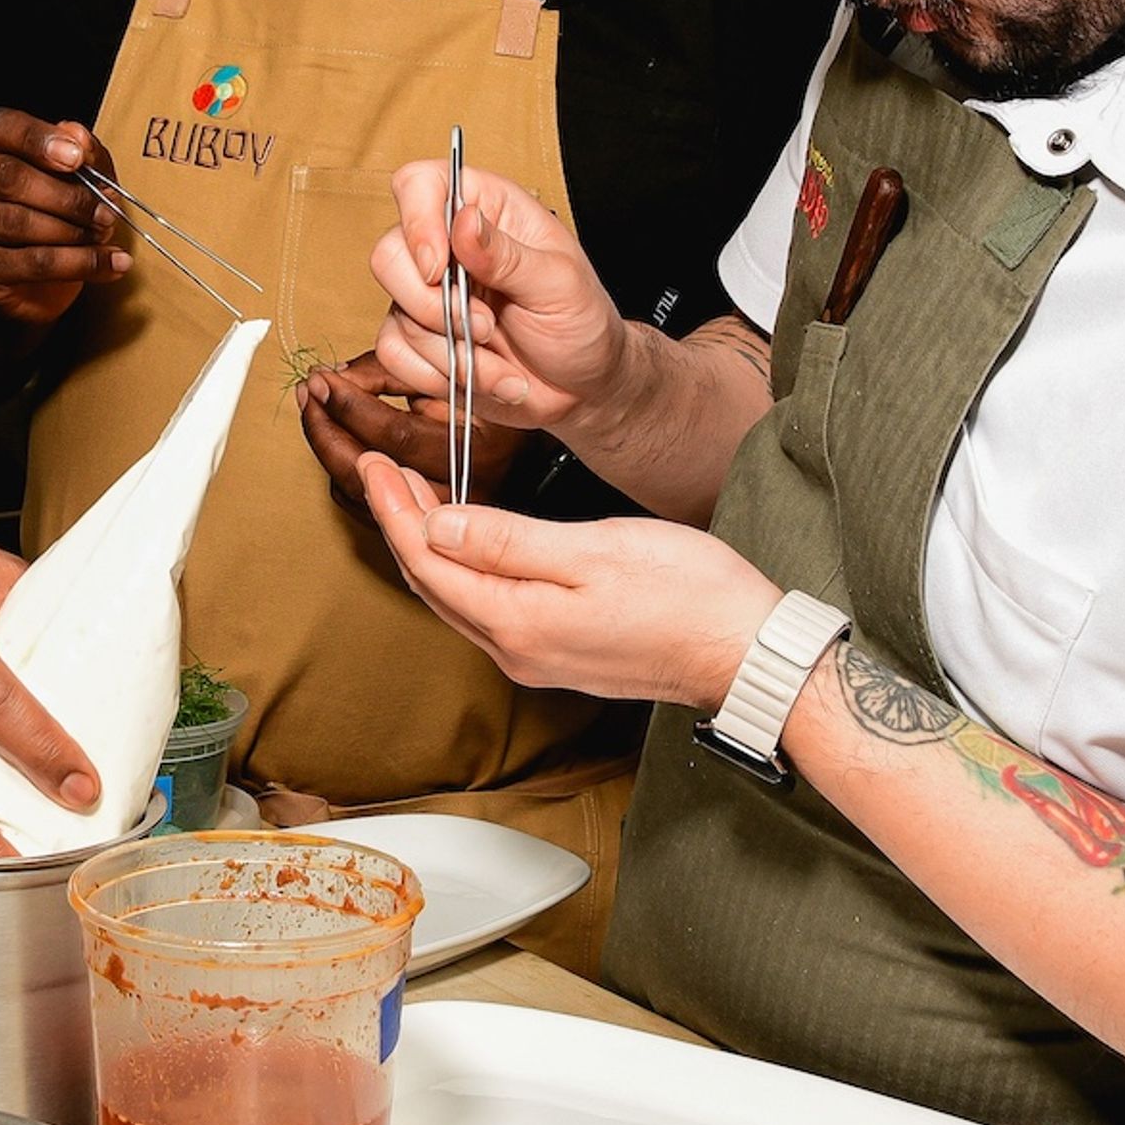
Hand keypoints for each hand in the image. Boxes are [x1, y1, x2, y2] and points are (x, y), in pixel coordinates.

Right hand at [0, 110, 130, 326]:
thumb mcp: (70, 164)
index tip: (77, 157)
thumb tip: (79, 136)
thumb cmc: (46, 196)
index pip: (0, 128)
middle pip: (7, 178)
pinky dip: (76, 264)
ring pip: (16, 223)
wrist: (25, 259)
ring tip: (104, 233)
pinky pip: (28, 264)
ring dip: (71, 232)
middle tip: (104, 209)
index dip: (38, 140)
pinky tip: (108, 263)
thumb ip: (80, 148)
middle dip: (65, 195)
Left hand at [295, 355, 528, 516]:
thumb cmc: (506, 408)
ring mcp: (442, 523)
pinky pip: (367, 510)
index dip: (348, 405)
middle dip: (324, 431)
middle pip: (366, 475)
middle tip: (308, 396)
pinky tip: (337, 443)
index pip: (394, 435)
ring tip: (315, 412)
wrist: (542, 458)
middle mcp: (461, 495)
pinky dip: (343, 475)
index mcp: (477, 452)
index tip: (322, 379)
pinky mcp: (425, 534)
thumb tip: (340, 378)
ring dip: (327, 451)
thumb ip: (401, 372)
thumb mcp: (464, 374)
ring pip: (360, 497)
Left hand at [354, 450, 774, 705]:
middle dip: (401, 524)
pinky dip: (464, 571)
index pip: (428, 561)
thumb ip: (507, 542)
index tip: (374, 464)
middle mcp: (516, 652)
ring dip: (429, 548)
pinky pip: (487, 610)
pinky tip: (469, 541)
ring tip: (414, 496)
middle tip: (383, 470)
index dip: (394, 509)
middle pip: (432, 584)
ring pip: (457, 598)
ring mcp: (536, 659)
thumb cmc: (691, 597)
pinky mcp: (558, 656)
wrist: (750, 655)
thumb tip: (437, 527)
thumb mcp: (595, 551)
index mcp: (518, 622)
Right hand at [365, 161, 631, 438]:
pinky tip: (477, 381)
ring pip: (396, 314)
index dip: (416, 220)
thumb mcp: (559, 284)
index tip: (438, 268)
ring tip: (501, 369)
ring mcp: (428, 295)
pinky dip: (433, 376)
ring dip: (449, 354)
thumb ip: (507, 255)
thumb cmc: (581, 323)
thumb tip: (462, 221)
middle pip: (389, 255)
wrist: (582, 389)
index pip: (420, 185)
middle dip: (431, 306)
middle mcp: (448, 247)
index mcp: (486, 211)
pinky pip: (393, 354)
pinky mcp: (419, 341)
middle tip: (484, 328)